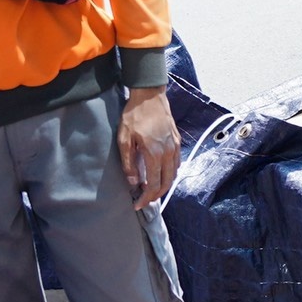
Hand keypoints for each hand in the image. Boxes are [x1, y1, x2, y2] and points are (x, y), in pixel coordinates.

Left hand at [119, 87, 181, 209]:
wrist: (150, 97)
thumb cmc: (134, 116)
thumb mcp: (124, 139)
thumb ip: (128, 163)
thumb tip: (133, 182)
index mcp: (154, 154)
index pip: (154, 185)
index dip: (146, 198)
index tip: (138, 205)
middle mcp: (168, 153)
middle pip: (167, 183)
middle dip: (156, 195)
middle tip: (145, 200)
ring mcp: (175, 147)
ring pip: (173, 174)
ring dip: (164, 186)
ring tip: (152, 190)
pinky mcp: (177, 141)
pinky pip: (176, 163)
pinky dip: (170, 174)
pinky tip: (161, 174)